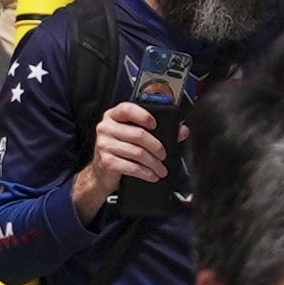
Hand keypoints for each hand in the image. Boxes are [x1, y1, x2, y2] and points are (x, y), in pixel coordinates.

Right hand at [75, 98, 171, 214]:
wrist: (101, 173)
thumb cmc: (120, 151)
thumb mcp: (136, 138)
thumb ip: (159, 131)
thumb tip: (182, 130)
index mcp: (114, 116)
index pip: (127, 109)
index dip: (144, 116)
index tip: (156, 125)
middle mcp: (106, 128)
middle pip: (138, 134)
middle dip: (156, 147)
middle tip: (164, 155)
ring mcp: (104, 144)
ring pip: (137, 152)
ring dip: (154, 163)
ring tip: (161, 169)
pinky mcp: (106, 161)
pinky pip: (131, 167)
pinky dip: (145, 173)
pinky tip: (152, 175)